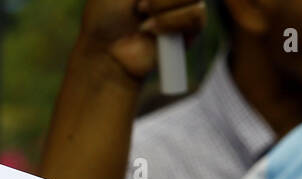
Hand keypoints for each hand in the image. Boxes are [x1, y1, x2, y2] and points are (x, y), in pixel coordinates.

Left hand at [78, 0, 205, 81]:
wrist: (106, 51)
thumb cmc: (106, 14)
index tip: (144, 1)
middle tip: (139, 2)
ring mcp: (184, 5)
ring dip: (162, 5)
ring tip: (142, 14)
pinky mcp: (190, 30)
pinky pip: (196, 15)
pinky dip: (169, 22)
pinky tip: (149, 29)